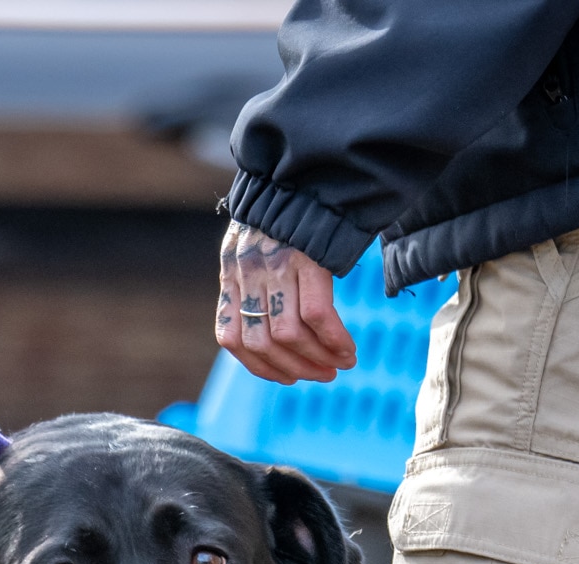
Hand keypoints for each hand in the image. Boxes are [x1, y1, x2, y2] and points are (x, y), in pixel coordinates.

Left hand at [216, 222, 352, 383]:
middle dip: (293, 369)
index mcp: (231, 274)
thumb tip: (273, 333)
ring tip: (339, 365)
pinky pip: (317, 314)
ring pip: (288, 334)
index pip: (231, 338)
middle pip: (261, 342)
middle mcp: (248, 273)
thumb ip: (254, 283)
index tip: (285, 377)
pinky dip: (334, 340)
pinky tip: (348, 350)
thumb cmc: (287, 214)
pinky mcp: (306, 259)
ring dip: (316, 359)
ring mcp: (276, 266)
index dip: (257, 366)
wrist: (306, 170)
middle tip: (321, 376)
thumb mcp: (254, 246)